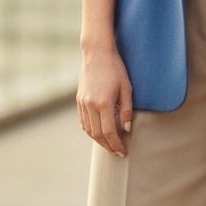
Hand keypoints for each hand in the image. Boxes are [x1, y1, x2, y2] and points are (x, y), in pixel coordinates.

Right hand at [77, 42, 132, 156]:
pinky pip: (83, 121)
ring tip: (109, 145)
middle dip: (108, 146)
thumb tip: (126, 130)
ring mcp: (82, 103)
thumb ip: (126, 110)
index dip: (116, 145)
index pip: (110, 132)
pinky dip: (90, 130)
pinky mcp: (79, 100)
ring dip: (99, 140)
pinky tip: (98, 133)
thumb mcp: (126, 88)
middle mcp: (90, 105)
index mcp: (104, 103)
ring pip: (89, 130)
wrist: (96, 53)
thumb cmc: (115, 69)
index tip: (123, 152)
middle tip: (117, 152)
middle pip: (98, 134)